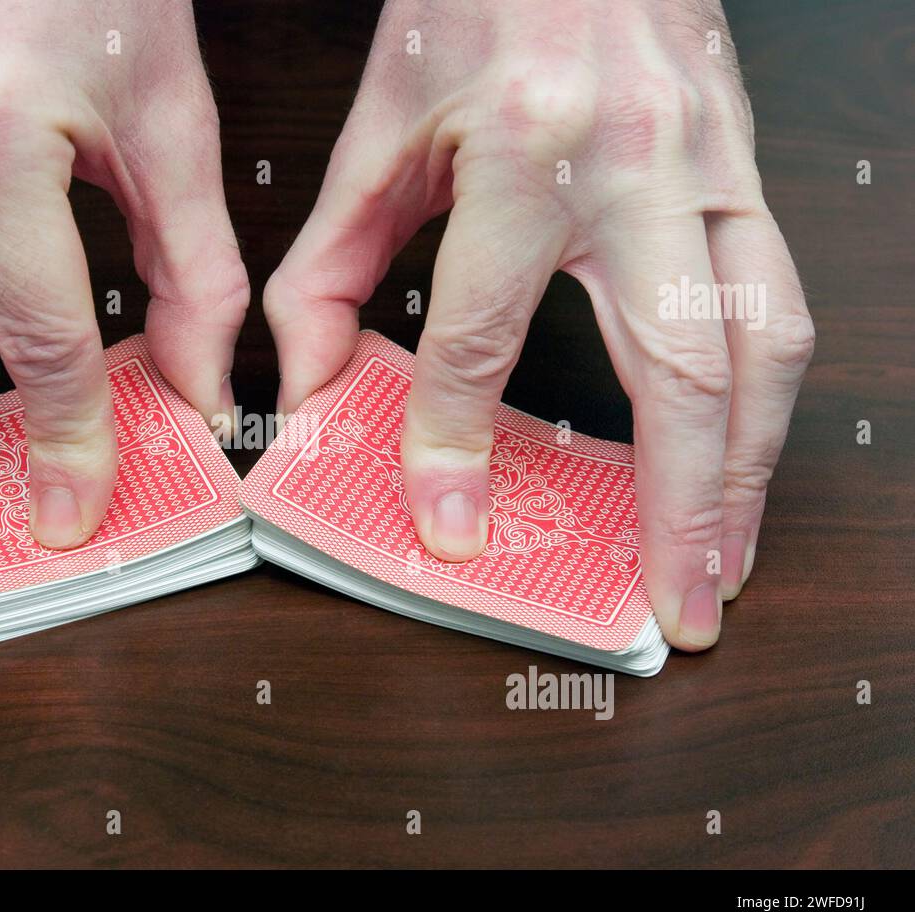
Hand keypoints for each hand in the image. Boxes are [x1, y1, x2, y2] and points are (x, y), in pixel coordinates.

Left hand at [264, 0, 813, 649]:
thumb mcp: (381, 128)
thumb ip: (330, 266)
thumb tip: (311, 388)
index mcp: (523, 149)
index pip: (483, 334)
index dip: (456, 444)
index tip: (450, 526)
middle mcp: (636, 165)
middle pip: (680, 368)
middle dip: (684, 507)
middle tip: (673, 603)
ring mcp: (711, 168)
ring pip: (765, 345)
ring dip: (750, 470)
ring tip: (725, 559)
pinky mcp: (745, 170)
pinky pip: (779, 300)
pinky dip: (766, 397)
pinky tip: (741, 456)